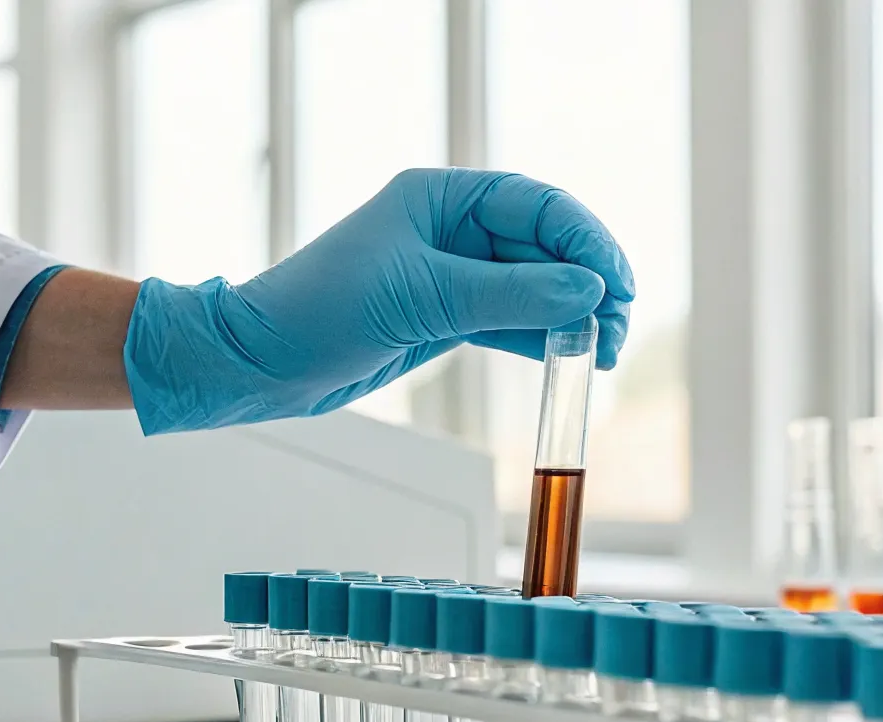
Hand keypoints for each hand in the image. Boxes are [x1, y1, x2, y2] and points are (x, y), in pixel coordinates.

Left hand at [122, 168, 634, 433]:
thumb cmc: (319, 311)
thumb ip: (508, 295)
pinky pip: (512, 321)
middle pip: (546, 246)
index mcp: (442, 196)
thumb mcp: (420, 299)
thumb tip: (587, 290)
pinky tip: (572, 357)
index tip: (615, 285)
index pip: (537, 206)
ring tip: (606, 350)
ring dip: (573, 316)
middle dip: (589, 283)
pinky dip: (544, 338)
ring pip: (535, 287)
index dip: (585, 241)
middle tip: (619, 327)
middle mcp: (453, 228)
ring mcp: (452, 274)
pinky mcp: (446, 317)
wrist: (263, 363)